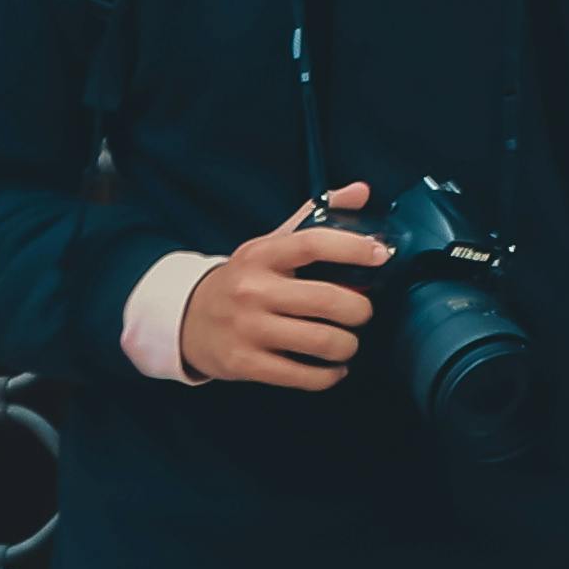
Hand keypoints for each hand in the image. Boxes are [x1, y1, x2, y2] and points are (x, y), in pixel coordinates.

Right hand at [177, 187, 386, 392]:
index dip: (354, 248)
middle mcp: (254, 290)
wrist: (186, 319)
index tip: (382, 255)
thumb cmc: (241, 279)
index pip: (314, 243)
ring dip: (347, 345)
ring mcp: (248, 329)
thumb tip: (360, 192)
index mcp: (263, 255)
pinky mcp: (244, 363)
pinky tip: (334, 370)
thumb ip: (315, 216)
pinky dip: (327, 376)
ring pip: (319, 340)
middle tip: (364, 312)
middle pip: (326, 299)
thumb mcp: (269, 243)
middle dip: (360, 310)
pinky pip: (299, 375)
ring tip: (350, 342)